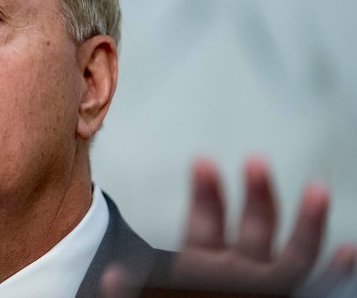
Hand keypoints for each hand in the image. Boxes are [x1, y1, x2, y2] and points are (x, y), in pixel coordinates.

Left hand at [102, 156, 355, 296]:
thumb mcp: (154, 290)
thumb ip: (134, 286)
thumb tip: (111, 279)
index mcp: (199, 263)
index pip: (205, 222)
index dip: (206, 194)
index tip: (203, 162)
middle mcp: (234, 270)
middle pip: (252, 228)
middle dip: (256, 195)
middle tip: (255, 160)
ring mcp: (257, 284)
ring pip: (288, 255)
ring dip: (305, 223)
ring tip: (318, 189)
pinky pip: (309, 286)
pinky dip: (331, 274)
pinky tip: (348, 250)